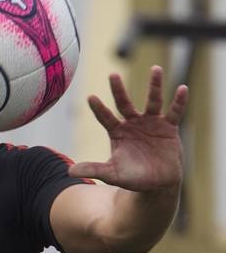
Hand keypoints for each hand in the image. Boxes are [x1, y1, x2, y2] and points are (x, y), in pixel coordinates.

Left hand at [70, 65, 187, 191]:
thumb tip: (70, 172)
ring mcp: (151, 123)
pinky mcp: (169, 127)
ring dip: (155, 85)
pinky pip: (175, 112)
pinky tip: (183, 88)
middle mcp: (132, 124)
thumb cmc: (131, 177)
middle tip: (112, 74)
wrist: (156, 183)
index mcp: (117, 132)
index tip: (90, 97)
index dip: (99, 109)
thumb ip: (94, 169)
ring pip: (153, 101)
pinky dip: (179, 101)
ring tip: (155, 68)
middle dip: (118, 90)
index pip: (105, 118)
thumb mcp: (112, 174)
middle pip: (124, 103)